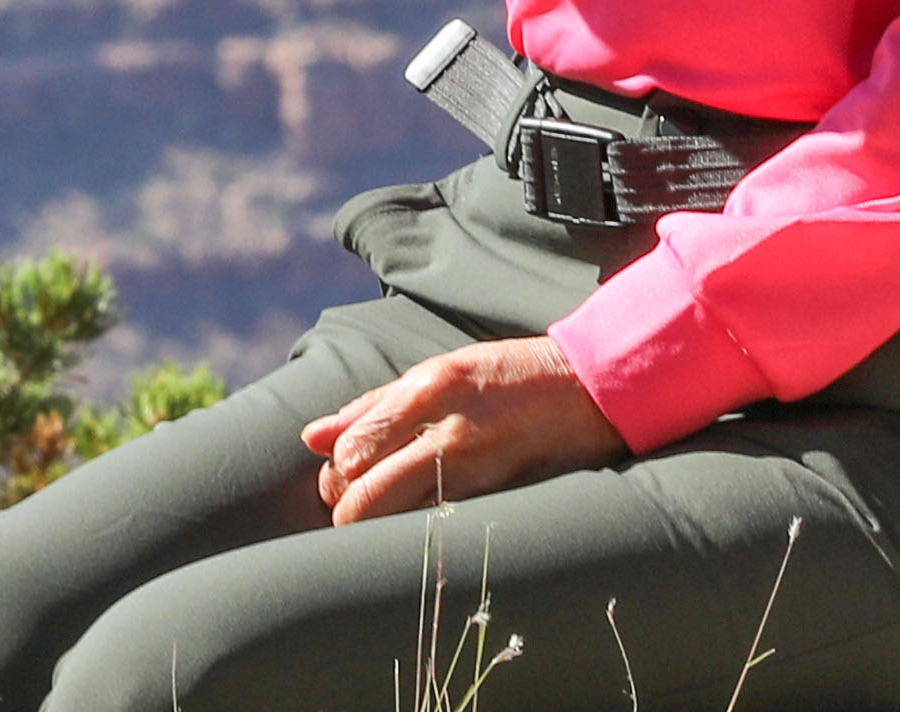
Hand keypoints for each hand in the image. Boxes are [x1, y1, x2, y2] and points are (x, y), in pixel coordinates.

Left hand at [299, 337, 625, 522]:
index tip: (346, 469)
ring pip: (394, 523)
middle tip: (357, 498)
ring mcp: (473, 476)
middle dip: (346, 508)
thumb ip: (371, 407)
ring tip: (391, 504)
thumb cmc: (505, 376)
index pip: (353, 453)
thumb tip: (312, 437)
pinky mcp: (493, 503)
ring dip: (379, 522)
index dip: (336, 471)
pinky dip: (415, 528)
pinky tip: (424, 513)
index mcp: (429, 391)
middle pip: (363, 501)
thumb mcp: (434, 372)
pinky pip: (433, 529)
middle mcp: (448, 436)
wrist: (587, 393)